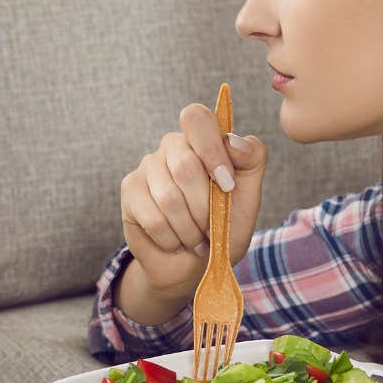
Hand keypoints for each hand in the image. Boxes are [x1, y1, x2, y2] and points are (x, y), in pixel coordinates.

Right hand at [119, 102, 267, 299]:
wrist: (196, 265)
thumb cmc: (224, 227)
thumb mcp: (249, 196)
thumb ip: (251, 161)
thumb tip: (233, 141)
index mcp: (203, 139)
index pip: (197, 118)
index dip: (211, 150)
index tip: (227, 185)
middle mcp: (173, 145)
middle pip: (185, 166)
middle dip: (204, 207)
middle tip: (211, 227)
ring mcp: (148, 166)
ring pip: (168, 197)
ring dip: (189, 229)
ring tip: (195, 238)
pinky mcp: (130, 190)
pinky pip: (152, 217)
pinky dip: (171, 238)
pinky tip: (175, 241)